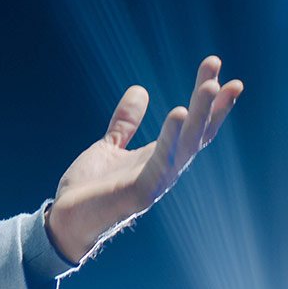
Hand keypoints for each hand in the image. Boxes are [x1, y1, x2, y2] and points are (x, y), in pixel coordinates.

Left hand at [46, 56, 242, 261]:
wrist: (66, 220)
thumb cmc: (90, 189)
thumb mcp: (108, 146)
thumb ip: (125, 123)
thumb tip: (140, 90)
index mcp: (159, 158)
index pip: (192, 125)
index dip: (206, 100)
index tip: (216, 68)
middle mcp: (164, 169)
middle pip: (197, 132)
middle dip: (211, 103)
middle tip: (221, 70)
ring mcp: (155, 181)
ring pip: (186, 145)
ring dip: (200, 115)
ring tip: (209, 86)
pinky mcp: (140, 191)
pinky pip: (161, 161)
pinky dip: (172, 139)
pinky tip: (180, 114)